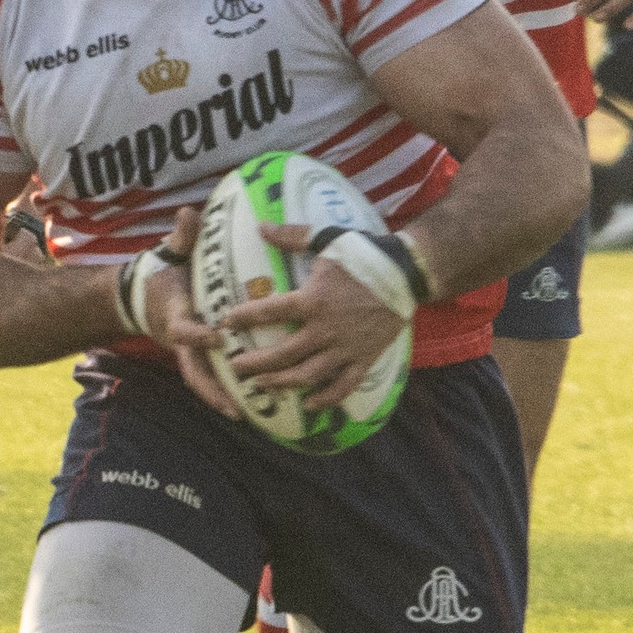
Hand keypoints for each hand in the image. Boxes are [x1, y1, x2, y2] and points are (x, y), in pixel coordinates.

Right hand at [141, 206, 239, 418]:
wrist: (138, 296)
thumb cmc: (160, 271)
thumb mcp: (168, 252)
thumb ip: (181, 237)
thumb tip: (188, 213)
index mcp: (174, 316)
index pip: (184, 330)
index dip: (199, 335)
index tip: (219, 338)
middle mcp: (180, 341)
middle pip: (193, 372)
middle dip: (212, 390)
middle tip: (235, 406)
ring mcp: (188, 353)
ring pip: (203, 382)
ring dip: (222, 399)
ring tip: (249, 415)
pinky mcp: (197, 357)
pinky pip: (211, 379)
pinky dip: (226, 393)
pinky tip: (252, 406)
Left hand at [218, 223, 407, 410]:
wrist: (406, 273)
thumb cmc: (364, 253)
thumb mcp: (326, 238)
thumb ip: (291, 236)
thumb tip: (260, 226)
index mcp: (313, 299)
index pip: (269, 311)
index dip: (244, 318)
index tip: (225, 322)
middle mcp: (326, 328)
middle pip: (283, 354)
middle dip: (255, 363)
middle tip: (235, 367)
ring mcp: (345, 348)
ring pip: (308, 375)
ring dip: (281, 383)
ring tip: (260, 385)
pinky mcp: (364, 359)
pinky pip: (342, 387)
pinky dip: (325, 399)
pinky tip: (308, 405)